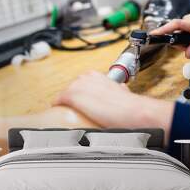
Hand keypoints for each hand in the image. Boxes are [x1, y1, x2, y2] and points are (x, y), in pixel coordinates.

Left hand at [54, 71, 174, 144]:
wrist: (132, 111)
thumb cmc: (130, 105)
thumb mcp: (122, 92)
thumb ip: (117, 89)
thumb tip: (119, 91)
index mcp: (96, 75)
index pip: (79, 84)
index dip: (79, 95)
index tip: (81, 102)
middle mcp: (85, 78)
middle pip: (70, 88)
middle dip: (72, 99)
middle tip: (75, 110)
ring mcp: (78, 86)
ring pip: (63, 94)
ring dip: (65, 104)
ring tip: (68, 114)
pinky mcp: (72, 96)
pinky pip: (58, 101)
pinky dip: (57, 108)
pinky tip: (59, 113)